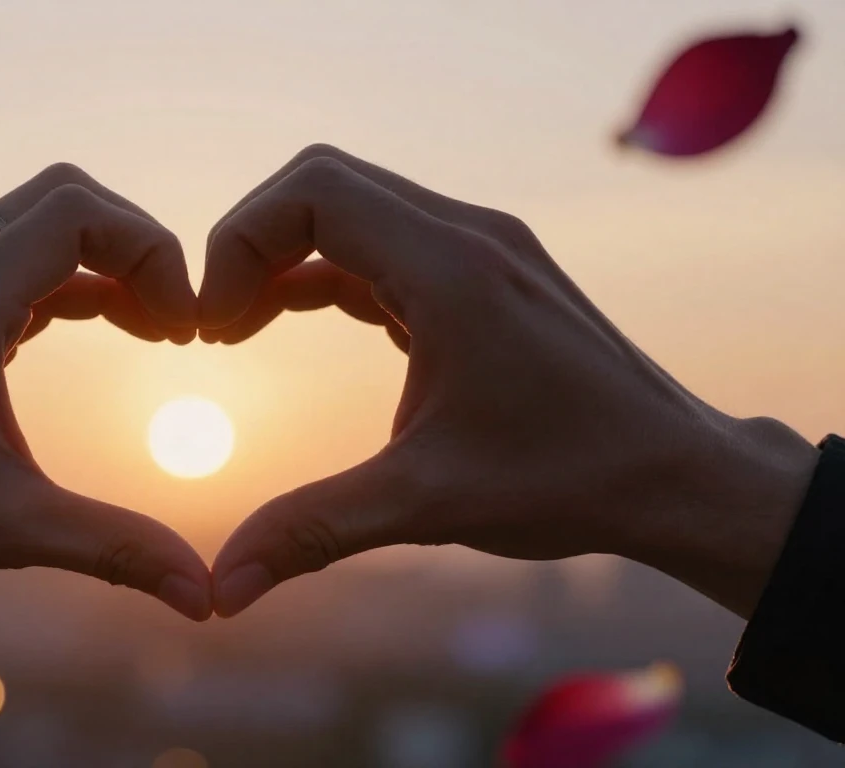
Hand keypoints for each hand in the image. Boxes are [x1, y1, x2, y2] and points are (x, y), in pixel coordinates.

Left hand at [0, 164, 212, 670]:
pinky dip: (65, 280)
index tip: (184, 329)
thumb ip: (115, 550)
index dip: (151, 250)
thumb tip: (207, 597)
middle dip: (135, 245)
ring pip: (33, 222)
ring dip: (102, 262)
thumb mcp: (9, 533)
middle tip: (175, 324)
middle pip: (60, 197)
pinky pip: (8, 260)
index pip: (75, 212)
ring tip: (154, 330)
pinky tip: (100, 326)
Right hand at [199, 144, 819, 619]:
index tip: (214, 329)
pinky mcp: (484, 275)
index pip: (314, 191)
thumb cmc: (568, 481)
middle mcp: (468, 235)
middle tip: (217, 327)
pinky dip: (327, 272)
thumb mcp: (426, 504)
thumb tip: (219, 589)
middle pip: (324, 182)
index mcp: (452, 268)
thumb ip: (312, 532)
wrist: (676, 476)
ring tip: (237, 329)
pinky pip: (383, 245)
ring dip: (286, 255)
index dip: (240, 242)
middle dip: (251, 242)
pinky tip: (295, 318)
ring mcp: (480, 249)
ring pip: (353, 206)